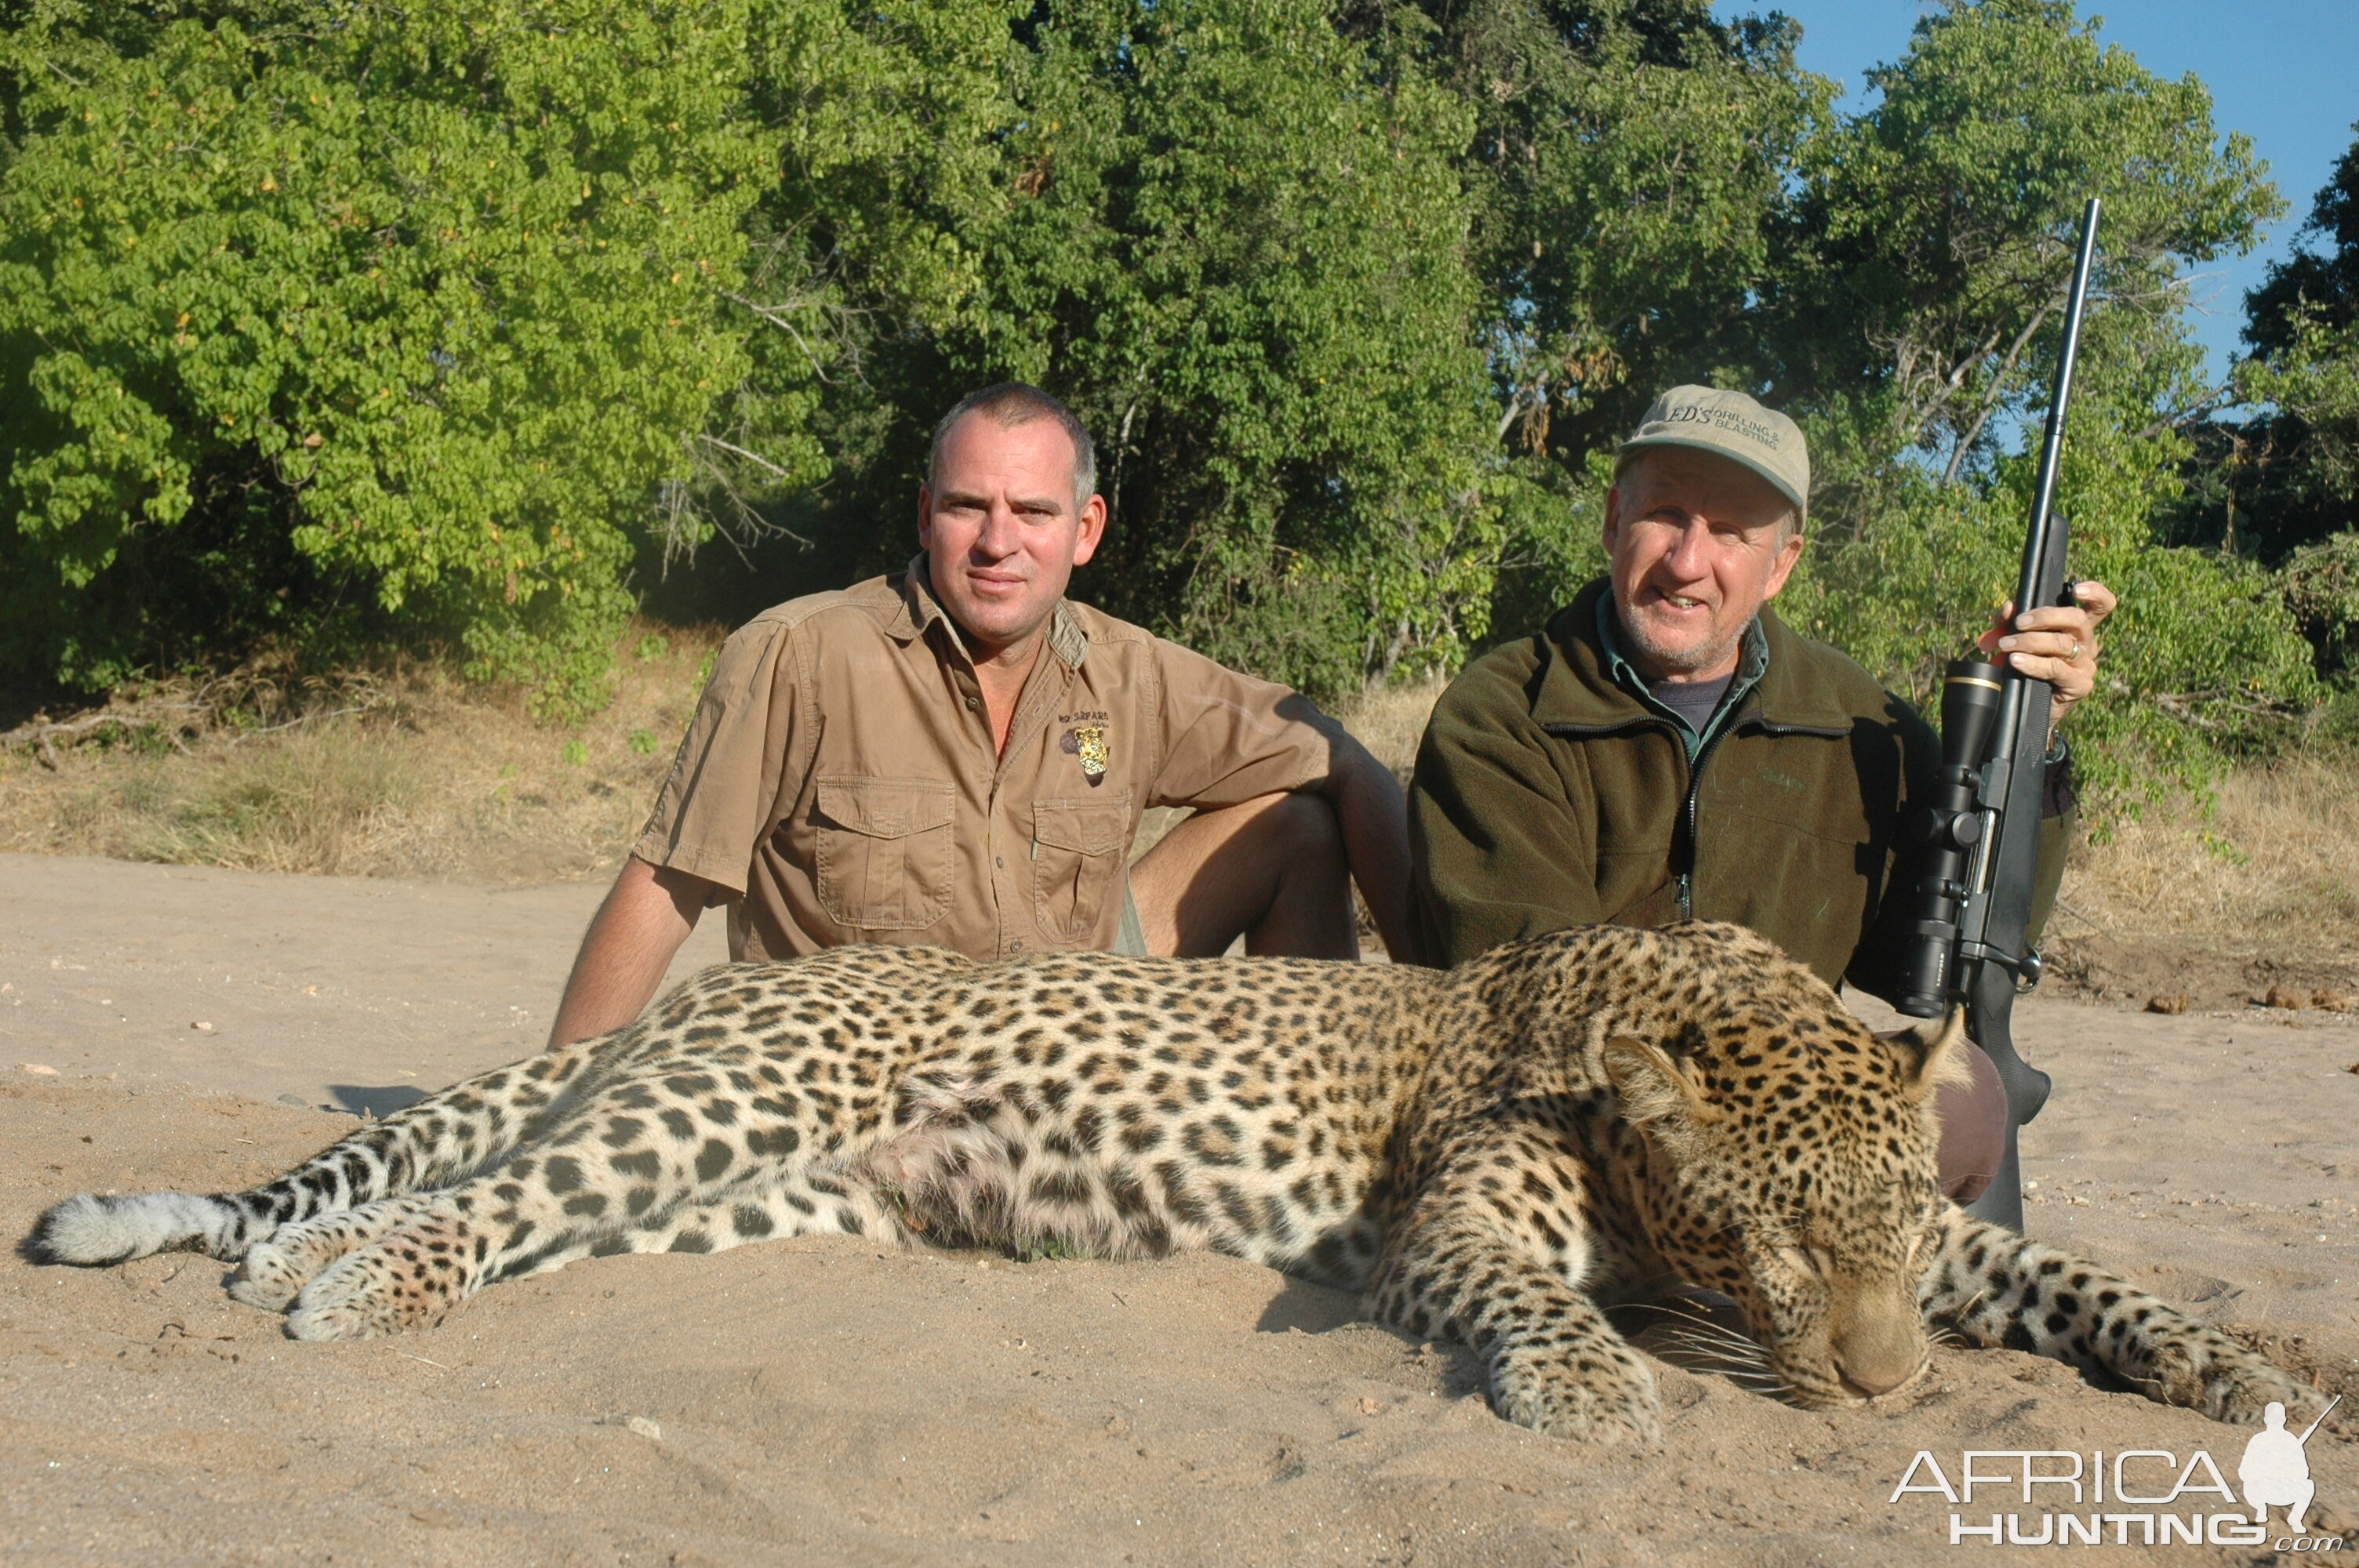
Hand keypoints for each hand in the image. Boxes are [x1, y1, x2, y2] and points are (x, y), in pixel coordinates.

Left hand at [1975, 579, 2115, 733]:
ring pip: (2063, 643)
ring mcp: (2086, 665)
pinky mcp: (2080, 685)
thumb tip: (2008, 608)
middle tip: (2018, 623)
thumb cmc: (2026, 668)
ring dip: (2029, 641)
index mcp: (2077, 629)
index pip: (2101, 606)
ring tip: (2005, 645)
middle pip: (2077, 619)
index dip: (2095, 593)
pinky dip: (2033, 663)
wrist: (2029, 711)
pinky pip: (2056, 668)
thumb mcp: (2016, 641)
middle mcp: (2087, 644)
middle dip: (2045, 616)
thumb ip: (2009, 623)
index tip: (2075, 589)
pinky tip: (2016, 661)